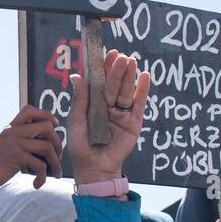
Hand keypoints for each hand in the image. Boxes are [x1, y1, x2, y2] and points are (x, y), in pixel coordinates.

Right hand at [0, 105, 62, 198]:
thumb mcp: (6, 148)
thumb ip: (21, 142)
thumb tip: (47, 147)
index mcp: (10, 128)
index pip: (30, 110)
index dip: (47, 116)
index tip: (55, 127)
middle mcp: (13, 132)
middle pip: (47, 127)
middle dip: (58, 143)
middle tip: (57, 157)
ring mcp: (14, 143)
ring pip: (47, 146)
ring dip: (55, 162)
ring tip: (54, 174)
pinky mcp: (15, 156)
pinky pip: (40, 164)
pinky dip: (42, 177)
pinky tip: (37, 183)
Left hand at [67, 51, 149, 185]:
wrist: (93, 167)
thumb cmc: (81, 146)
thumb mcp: (76, 121)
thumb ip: (79, 99)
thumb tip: (76, 76)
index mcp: (94, 103)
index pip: (100, 81)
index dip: (103, 68)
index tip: (107, 53)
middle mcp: (109, 105)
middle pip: (114, 84)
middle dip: (117, 70)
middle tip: (120, 56)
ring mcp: (122, 113)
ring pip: (126, 91)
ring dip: (129, 76)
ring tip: (131, 61)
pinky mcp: (133, 122)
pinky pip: (139, 104)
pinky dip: (143, 90)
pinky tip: (144, 76)